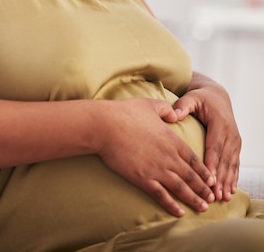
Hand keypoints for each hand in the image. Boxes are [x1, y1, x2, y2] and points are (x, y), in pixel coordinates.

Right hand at [97, 98, 215, 216]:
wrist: (105, 126)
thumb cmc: (125, 113)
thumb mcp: (150, 105)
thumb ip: (167, 110)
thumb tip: (175, 114)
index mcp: (171, 139)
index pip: (194, 159)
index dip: (204, 171)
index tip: (212, 180)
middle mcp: (168, 156)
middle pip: (191, 176)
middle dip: (204, 189)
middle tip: (212, 198)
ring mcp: (156, 169)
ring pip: (181, 188)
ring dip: (194, 199)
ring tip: (203, 207)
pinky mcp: (143, 178)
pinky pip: (161, 195)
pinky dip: (172, 205)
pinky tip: (179, 212)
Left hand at [173, 72, 240, 201]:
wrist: (217, 96)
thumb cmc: (201, 98)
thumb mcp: (191, 97)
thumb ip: (183, 105)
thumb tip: (175, 114)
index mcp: (219, 123)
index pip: (215, 146)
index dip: (212, 163)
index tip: (207, 179)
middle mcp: (230, 133)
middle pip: (224, 159)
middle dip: (220, 179)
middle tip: (213, 195)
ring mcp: (235, 140)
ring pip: (231, 164)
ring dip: (228, 182)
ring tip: (222, 197)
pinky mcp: (236, 145)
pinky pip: (235, 163)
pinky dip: (233, 178)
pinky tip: (230, 191)